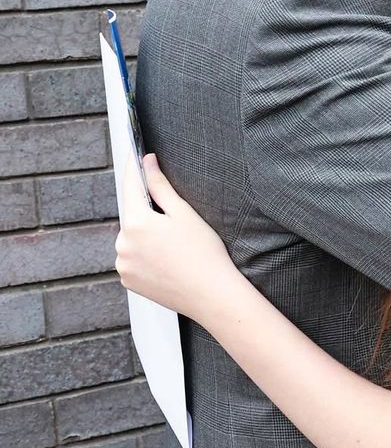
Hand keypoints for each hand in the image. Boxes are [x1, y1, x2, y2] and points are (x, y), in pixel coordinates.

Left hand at [115, 153, 233, 322]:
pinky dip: (146, 255)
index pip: (130, 185)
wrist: (211, 294)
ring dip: (147, 235)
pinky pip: (133, 259)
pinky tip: (168, 260)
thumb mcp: (183, 213)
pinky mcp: (129, 281)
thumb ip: (159, 185)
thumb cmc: (203, 253)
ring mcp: (124, 265)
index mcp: (136, 223)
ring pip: (133, 238)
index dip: (133, 167)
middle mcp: (123, 244)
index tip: (135, 152)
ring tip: (175, 246)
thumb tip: (147, 162)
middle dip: (149, 212)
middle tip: (176, 221)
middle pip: (133, 215)